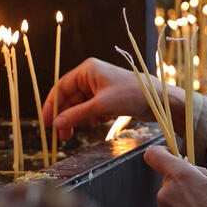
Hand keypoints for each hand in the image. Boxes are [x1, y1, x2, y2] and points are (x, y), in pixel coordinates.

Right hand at [42, 58, 183, 141]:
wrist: (158, 101)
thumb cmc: (132, 95)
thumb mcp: (101, 106)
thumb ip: (76, 115)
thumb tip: (56, 124)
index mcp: (87, 70)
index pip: (61, 87)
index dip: (52, 106)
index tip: (47, 123)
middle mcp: (91, 77)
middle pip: (69, 99)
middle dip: (67, 116)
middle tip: (64, 136)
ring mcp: (100, 88)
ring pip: (80, 106)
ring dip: (81, 119)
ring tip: (87, 127)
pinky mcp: (108, 99)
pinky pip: (91, 110)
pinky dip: (93, 118)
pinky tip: (103, 120)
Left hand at [144, 146, 206, 206]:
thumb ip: (200, 172)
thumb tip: (189, 169)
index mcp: (180, 176)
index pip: (154, 155)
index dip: (160, 153)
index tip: (168, 155)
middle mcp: (165, 193)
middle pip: (167, 181)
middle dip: (181, 185)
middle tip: (201, 196)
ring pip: (168, 201)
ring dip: (180, 204)